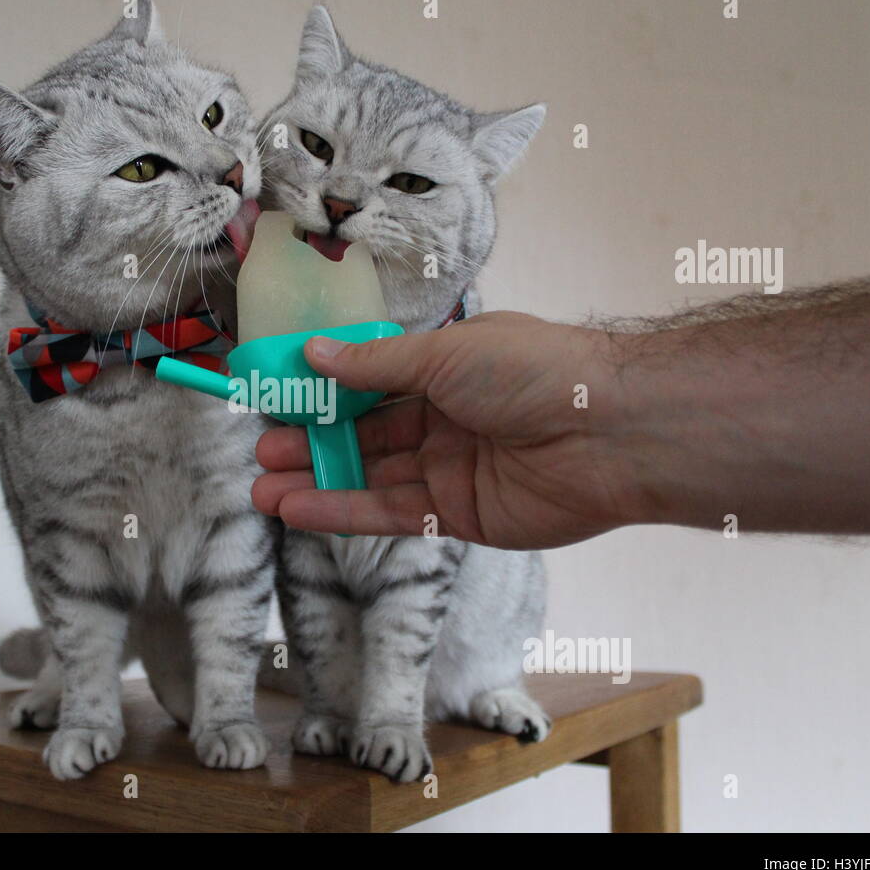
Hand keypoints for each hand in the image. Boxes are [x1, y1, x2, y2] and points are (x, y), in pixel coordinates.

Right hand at [251, 312, 646, 548]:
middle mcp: (445, 418)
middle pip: (364, 433)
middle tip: (261, 448)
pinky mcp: (457, 516)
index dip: (324, 388)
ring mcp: (449, 469)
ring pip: (369, 477)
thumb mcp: (445, 352)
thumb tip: (315, 353)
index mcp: (447, 368)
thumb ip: (376, 363)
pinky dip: (341, 511)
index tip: (275, 394)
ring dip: (315, 480)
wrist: (609, 431)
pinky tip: (296, 509)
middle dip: (312, 440)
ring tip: (260, 486)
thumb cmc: (533, 371)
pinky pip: (389, 514)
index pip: (371, 379)